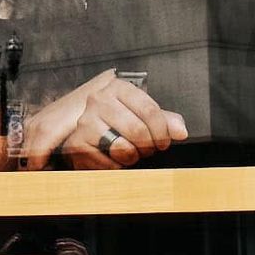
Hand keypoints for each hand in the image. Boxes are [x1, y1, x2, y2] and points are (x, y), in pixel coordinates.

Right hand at [22, 70, 187, 170]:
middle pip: (139, 131)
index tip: (164, 143)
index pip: (151, 111)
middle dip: (148, 147)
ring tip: (129, 153)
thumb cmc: (115, 124)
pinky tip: (112, 159)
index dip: (163, 132)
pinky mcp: (77, 143)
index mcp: (117, 87)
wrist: (73, 135)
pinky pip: (109, 163)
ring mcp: (86, 121)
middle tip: (146, 150)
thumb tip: (181, 131)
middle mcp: (99, 100)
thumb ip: (164, 120)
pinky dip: (116, 167)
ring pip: (124, 148)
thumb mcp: (140, 116)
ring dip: (132, 157)